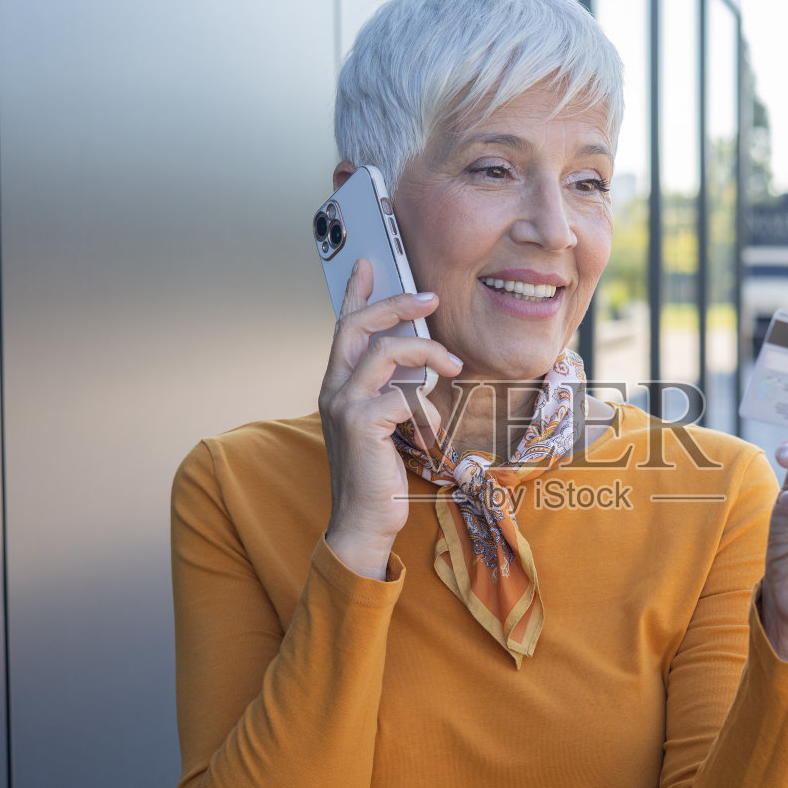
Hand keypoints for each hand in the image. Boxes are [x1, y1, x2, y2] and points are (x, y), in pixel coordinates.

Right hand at [318, 259, 462, 577]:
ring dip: (427, 350)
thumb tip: (419, 366)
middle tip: (430, 297)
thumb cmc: (379, 477)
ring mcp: (344, 406)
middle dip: (396, 303)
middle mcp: (334, 390)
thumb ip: (391, 393)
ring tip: (454, 364)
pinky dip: (426, 404)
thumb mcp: (384, 426)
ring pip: (386, 352)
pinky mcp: (362, 424)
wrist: (364, 523)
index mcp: (338, 386)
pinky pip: (403, 394)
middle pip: (360, 326)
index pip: (344, 328)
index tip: (370, 264)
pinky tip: (433, 426)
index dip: (357, 294)